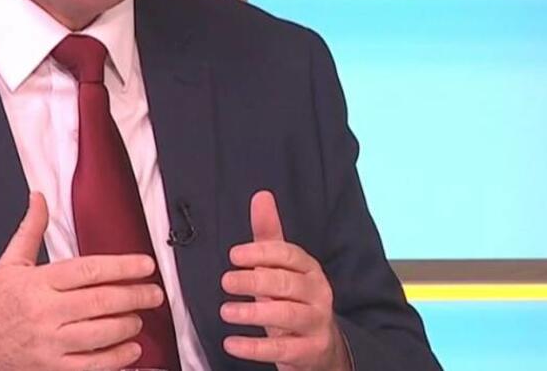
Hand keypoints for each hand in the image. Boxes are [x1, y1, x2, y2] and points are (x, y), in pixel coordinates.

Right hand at [0, 192, 165, 370]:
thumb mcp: (10, 263)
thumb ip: (31, 229)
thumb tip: (39, 197)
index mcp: (39, 283)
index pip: (88, 270)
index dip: (122, 267)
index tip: (145, 265)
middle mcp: (46, 312)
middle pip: (101, 302)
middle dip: (134, 296)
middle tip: (154, 293)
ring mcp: (50, 344)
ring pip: (100, 334)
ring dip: (127, 325)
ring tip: (139, 317)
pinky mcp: (52, 369)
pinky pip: (92, 365)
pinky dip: (116, 358)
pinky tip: (131, 349)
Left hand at [219, 191, 350, 370]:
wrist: (320, 347)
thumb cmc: (292, 298)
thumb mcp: (280, 267)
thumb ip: (268, 234)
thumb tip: (261, 196)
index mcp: (309, 268)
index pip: (290, 255)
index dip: (262, 253)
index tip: (234, 255)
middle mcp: (318, 293)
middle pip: (287, 283)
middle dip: (254, 280)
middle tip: (226, 281)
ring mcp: (317, 323)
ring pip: (288, 314)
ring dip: (253, 313)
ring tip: (226, 311)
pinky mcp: (310, 351)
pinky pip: (283, 349)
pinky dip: (255, 348)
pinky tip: (231, 343)